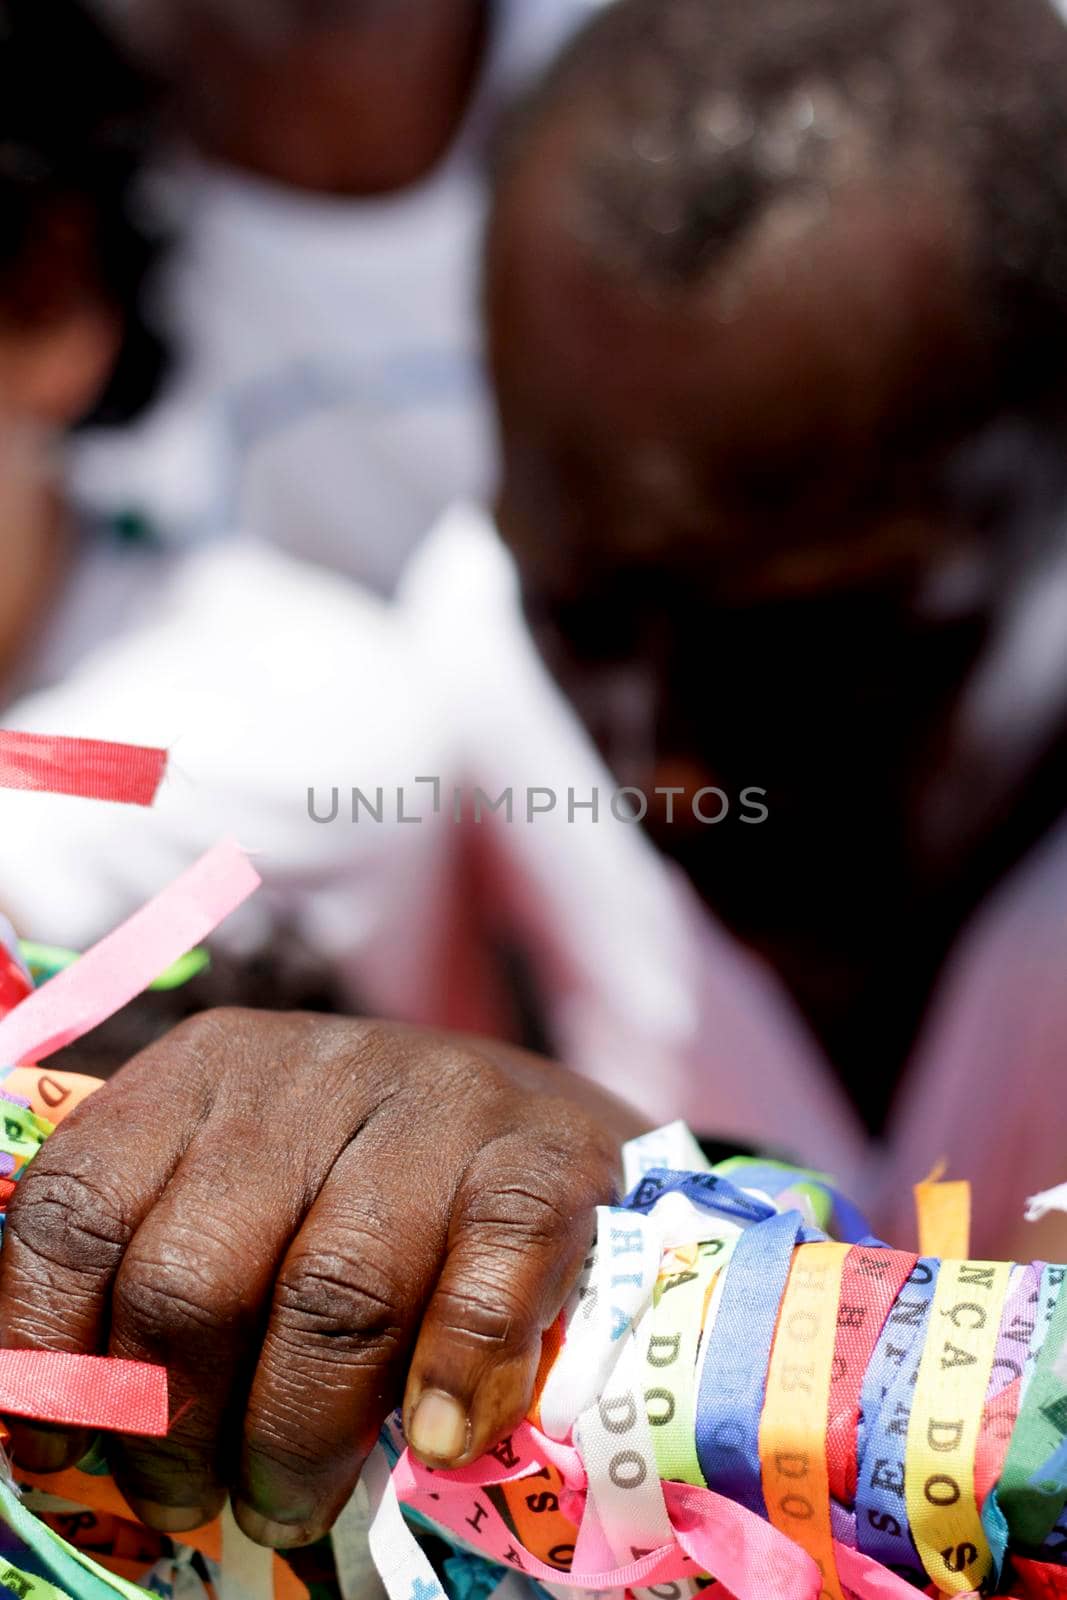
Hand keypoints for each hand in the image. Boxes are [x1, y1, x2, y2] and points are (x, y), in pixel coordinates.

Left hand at [0, 1010, 640, 1547]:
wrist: (541, 1124)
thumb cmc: (360, 1182)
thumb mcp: (242, 1189)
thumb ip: (161, 1266)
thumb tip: (70, 1428)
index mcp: (202, 1070)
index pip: (79, 1207)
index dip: (47, 1347)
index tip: (61, 1451)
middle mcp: (310, 1070)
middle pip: (198, 1273)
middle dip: (178, 1425)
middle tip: (192, 1502)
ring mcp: (437, 1101)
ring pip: (336, 1294)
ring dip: (300, 1435)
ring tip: (290, 1504)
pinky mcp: (544, 1153)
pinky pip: (486, 1279)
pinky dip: (454, 1374)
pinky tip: (435, 1438)